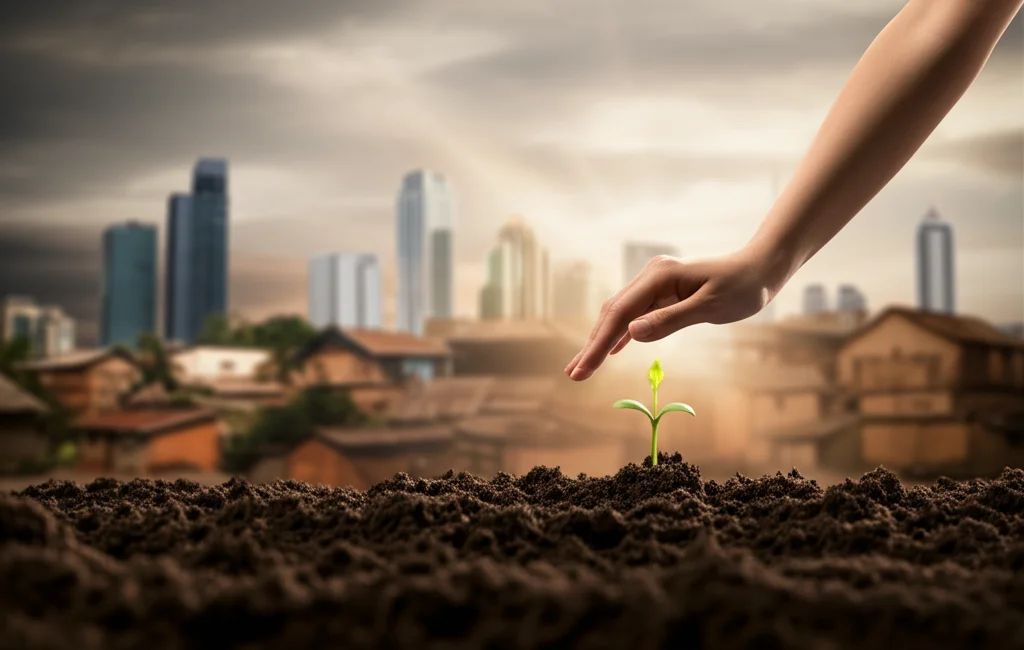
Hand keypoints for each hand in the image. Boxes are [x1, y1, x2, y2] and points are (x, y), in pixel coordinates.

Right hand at [564, 246, 774, 380]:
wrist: (761, 268)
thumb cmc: (742, 287)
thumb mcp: (710, 306)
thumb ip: (670, 320)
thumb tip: (631, 335)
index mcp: (660, 276)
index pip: (621, 314)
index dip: (599, 343)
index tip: (583, 369)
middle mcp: (652, 276)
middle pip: (613, 313)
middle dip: (593, 345)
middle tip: (573, 375)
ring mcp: (656, 283)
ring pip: (620, 315)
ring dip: (601, 341)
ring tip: (582, 367)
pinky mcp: (663, 292)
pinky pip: (636, 315)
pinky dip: (621, 334)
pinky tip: (610, 350)